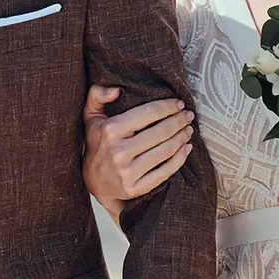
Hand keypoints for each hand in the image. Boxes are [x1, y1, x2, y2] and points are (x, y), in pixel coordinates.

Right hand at [82, 85, 193, 214]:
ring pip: (165, 151)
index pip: (147, 113)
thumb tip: (117, 89)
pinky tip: (186, 148)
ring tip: (188, 130)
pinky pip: (164, 172)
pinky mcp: (135, 188)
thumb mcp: (90, 116)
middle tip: (188, 116)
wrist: (92, 182)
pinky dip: (180, 159)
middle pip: (160, 132)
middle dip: (178, 121)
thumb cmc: (96, 144)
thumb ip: (97, 95)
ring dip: (181, 138)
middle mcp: (119, 152)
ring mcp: (127, 172)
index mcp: (110, 131)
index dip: (167, 107)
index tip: (179, 104)